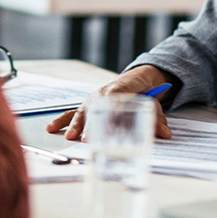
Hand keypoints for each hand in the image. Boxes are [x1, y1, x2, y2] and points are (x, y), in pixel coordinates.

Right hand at [45, 65, 174, 140]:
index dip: (109, 113)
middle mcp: (104, 92)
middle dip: (90, 125)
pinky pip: (73, 112)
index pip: (114, 99)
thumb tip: (166, 134)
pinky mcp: (88, 105)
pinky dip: (62, 120)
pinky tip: (51, 128)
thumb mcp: (154, 104)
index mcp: (121, 88)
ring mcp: (94, 98)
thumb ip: (157, 119)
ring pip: (82, 111)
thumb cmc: (145, 93)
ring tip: (69, 137)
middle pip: (95, 108)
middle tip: (86, 139)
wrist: (138, 78)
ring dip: (74, 125)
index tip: (107, 129)